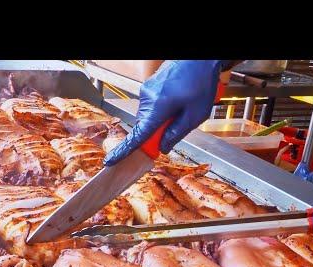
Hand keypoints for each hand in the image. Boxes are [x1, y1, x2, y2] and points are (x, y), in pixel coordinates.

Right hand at [104, 60, 222, 165]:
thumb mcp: (195, 115)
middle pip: (144, 126)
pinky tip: (176, 100)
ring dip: (161, 119)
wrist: (199, 59)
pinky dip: (161, 109)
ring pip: (148, 116)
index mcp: (157, 107)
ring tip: (181, 107)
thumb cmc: (201, 82)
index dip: (124, 151)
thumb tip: (163, 147)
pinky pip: (150, 105)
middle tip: (176, 125)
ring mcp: (146, 91)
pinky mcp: (148, 86)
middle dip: (157, 132)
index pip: (137, 135)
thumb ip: (176, 134)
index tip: (111, 160)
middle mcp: (147, 99)